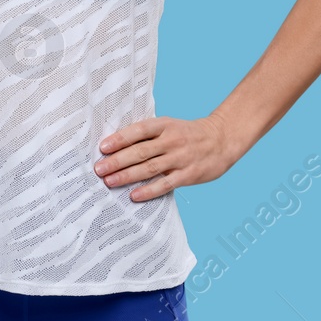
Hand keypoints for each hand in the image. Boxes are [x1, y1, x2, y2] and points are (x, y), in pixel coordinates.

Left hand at [92, 115, 240, 202]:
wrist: (222, 139)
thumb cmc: (188, 133)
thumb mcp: (169, 126)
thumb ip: (148, 134)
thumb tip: (117, 145)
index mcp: (164, 125)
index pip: (138, 131)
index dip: (120, 139)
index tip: (102, 147)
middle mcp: (171, 140)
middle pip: (140, 151)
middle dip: (117, 161)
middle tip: (99, 169)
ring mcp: (180, 158)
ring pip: (149, 168)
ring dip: (127, 176)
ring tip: (109, 181)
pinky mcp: (189, 175)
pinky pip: (165, 184)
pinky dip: (149, 191)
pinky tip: (134, 195)